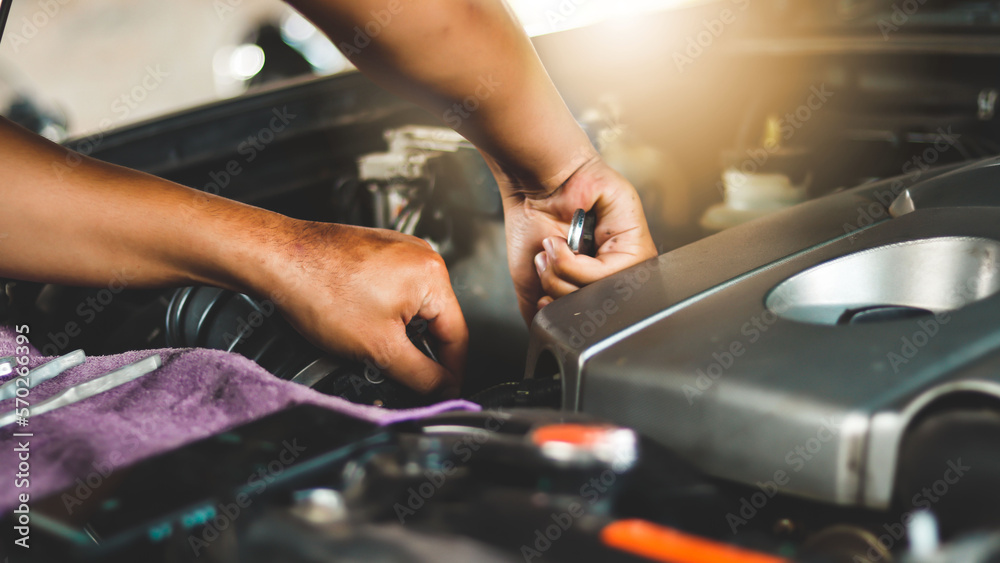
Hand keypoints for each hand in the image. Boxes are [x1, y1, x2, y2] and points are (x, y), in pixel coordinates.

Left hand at [258, 221, 467, 395]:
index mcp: (432, 275)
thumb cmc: (319, 288)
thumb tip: (444, 390)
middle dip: (419, 352)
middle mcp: (421, 256)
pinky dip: (383, 314)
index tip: (444, 393)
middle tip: (398, 375)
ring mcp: (398, 251)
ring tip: (368, 344)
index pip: (457, 337)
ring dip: (399, 334)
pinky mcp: (377, 253)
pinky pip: (394, 292)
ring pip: (413, 309)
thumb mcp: (379, 348)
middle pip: (436, 321)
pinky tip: (357, 322)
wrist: (276, 259)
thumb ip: (421, 376)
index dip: (452, 373)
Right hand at [501, 156, 657, 323]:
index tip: (543, 301)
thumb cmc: (533, 222)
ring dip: (564, 276)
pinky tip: (560, 243)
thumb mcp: (531, 282)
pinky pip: (608, 273)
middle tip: (544, 265)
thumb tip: (545, 334)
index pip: (592, 316)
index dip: (564, 314)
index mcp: (601, 278)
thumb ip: (543, 312)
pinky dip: (575, 264)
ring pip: (603, 294)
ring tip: (551, 250)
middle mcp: (619, 267)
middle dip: (560, 292)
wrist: (531, 187)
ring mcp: (630, 253)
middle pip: (597, 309)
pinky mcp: (636, 235)